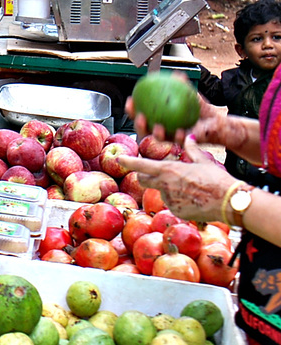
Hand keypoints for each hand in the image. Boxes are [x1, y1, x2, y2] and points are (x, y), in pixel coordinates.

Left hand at [117, 137, 237, 221]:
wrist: (229, 202)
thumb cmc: (217, 179)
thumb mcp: (204, 161)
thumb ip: (192, 149)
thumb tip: (188, 137)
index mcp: (168, 170)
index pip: (141, 165)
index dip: (128, 162)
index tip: (119, 159)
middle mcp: (164, 185)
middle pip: (144, 180)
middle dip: (145, 176)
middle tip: (158, 174)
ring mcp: (169, 200)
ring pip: (161, 192)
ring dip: (168, 189)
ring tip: (190, 188)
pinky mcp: (176, 211)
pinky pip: (172, 204)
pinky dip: (178, 200)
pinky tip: (193, 199)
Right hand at [125, 72, 218, 145]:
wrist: (214, 122)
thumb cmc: (199, 109)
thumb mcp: (191, 95)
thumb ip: (183, 86)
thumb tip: (176, 74)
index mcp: (158, 117)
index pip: (141, 114)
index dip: (132, 109)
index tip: (131, 101)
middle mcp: (162, 128)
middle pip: (144, 129)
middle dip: (138, 124)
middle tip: (140, 116)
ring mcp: (171, 137)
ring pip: (159, 138)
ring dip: (156, 133)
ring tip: (158, 127)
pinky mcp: (182, 144)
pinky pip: (179, 141)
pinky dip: (179, 136)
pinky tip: (181, 131)